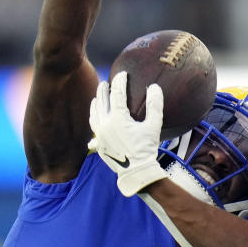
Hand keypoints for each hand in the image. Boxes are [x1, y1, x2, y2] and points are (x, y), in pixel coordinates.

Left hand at [88, 72, 167, 195]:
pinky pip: (93, 128)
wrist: (136, 172)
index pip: (117, 94)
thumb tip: (154, 87)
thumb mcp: (153, 126)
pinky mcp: (98, 144)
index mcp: (117, 119)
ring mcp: (99, 135)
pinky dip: (94, 119)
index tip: (122, 74)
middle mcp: (104, 125)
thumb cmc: (147, 149)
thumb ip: (154, 105)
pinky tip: (96, 118)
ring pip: (94, 114)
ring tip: (96, 98)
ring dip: (95, 104)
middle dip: (103, 90)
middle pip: (101, 102)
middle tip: (106, 82)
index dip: (120, 82)